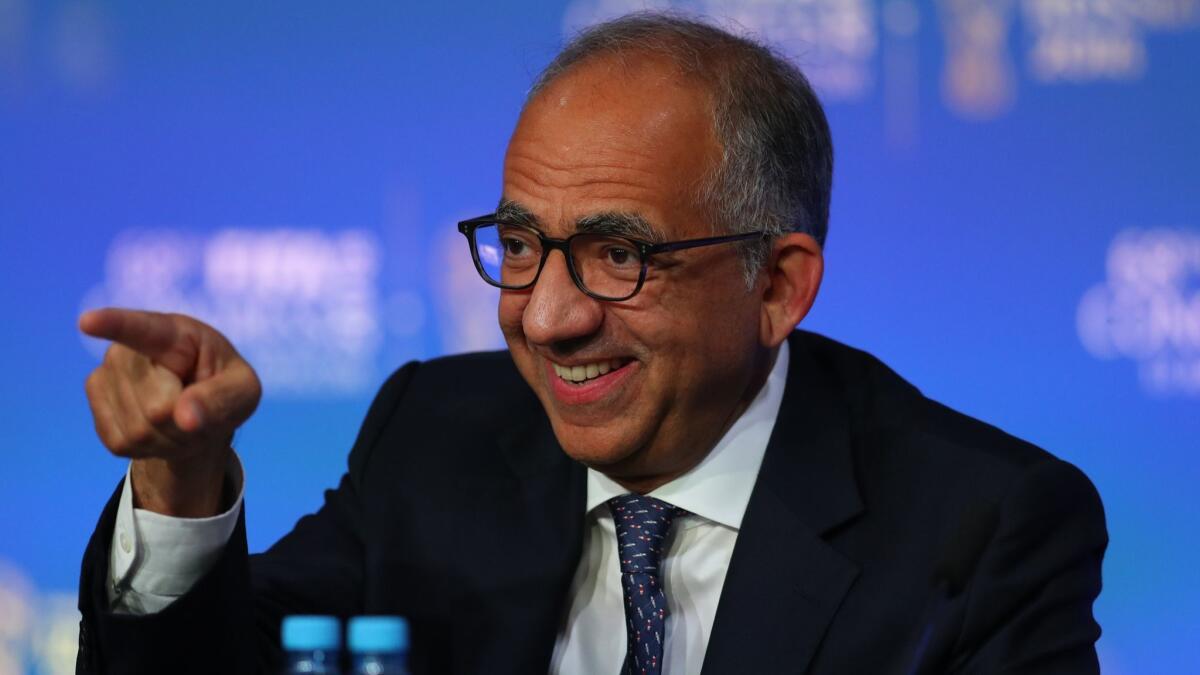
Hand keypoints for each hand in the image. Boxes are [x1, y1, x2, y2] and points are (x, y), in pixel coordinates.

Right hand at [80, 308, 260, 516]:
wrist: (195, 409)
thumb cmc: (223, 388)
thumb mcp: (242, 391)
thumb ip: (222, 399)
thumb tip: (185, 418)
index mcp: (172, 332)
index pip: (139, 328)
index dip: (113, 324)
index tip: (88, 322)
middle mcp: (129, 348)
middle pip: (157, 408)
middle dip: (185, 424)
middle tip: (197, 411)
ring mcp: (106, 374)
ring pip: (139, 430)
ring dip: (170, 438)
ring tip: (180, 418)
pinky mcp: (95, 404)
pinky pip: (122, 443)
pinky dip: (149, 448)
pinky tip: (158, 429)